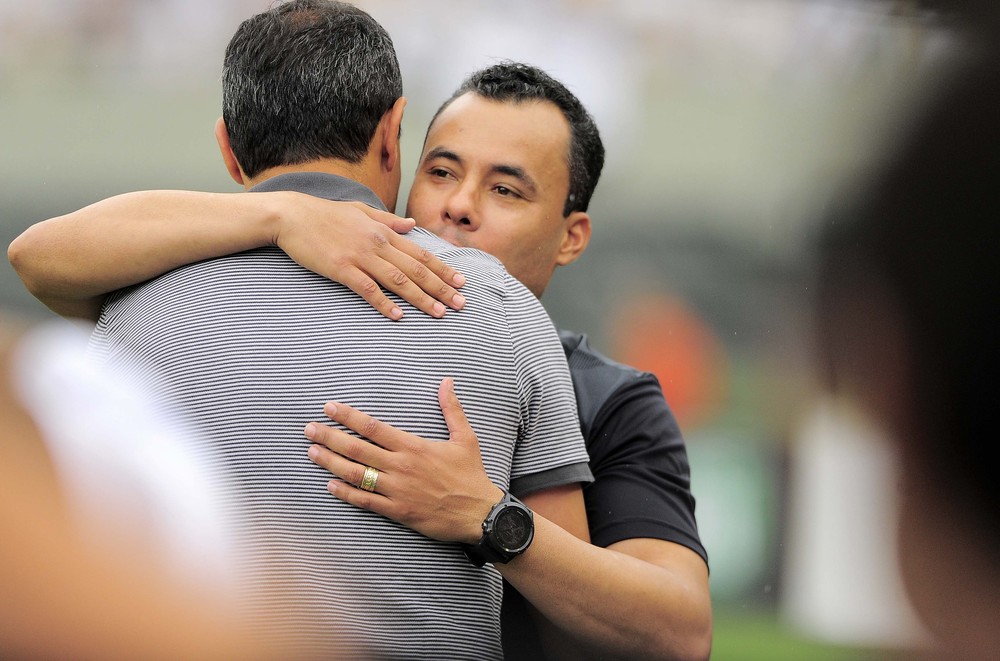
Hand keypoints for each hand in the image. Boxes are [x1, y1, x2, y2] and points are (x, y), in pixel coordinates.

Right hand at [273, 195, 465, 319]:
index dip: (443, 269)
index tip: (461, 282)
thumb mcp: (361, 210)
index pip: (421, 254)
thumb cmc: (325, 214)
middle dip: (441, 288)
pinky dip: (383, 303)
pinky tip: (397, 316)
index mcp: (384, 231)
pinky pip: (367, 289)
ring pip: (398, 280)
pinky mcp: (341, 268)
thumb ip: (388, 219)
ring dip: (421, 298)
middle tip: (460, 304)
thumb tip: (412, 225)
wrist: (292, 215)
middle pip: (416, 269)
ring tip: (439, 313)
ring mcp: (360, 256)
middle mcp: (377, 243)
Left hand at [304, 378, 502, 542]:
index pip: (373, 427)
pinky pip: (365, 501)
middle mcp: (401, 466)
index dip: (348, 416)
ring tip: (312, 453)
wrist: (480, 513)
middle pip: (357, 448)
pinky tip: (330, 485)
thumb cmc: (471, 474)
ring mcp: (396, 490)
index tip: (330, 407)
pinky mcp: (397, 511)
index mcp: (413, 446)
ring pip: (356, 474)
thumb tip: (446, 381)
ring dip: (331, 462)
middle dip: (330, 437)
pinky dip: (345, 493)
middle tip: (309, 429)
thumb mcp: (465, 437)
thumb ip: (451, 409)